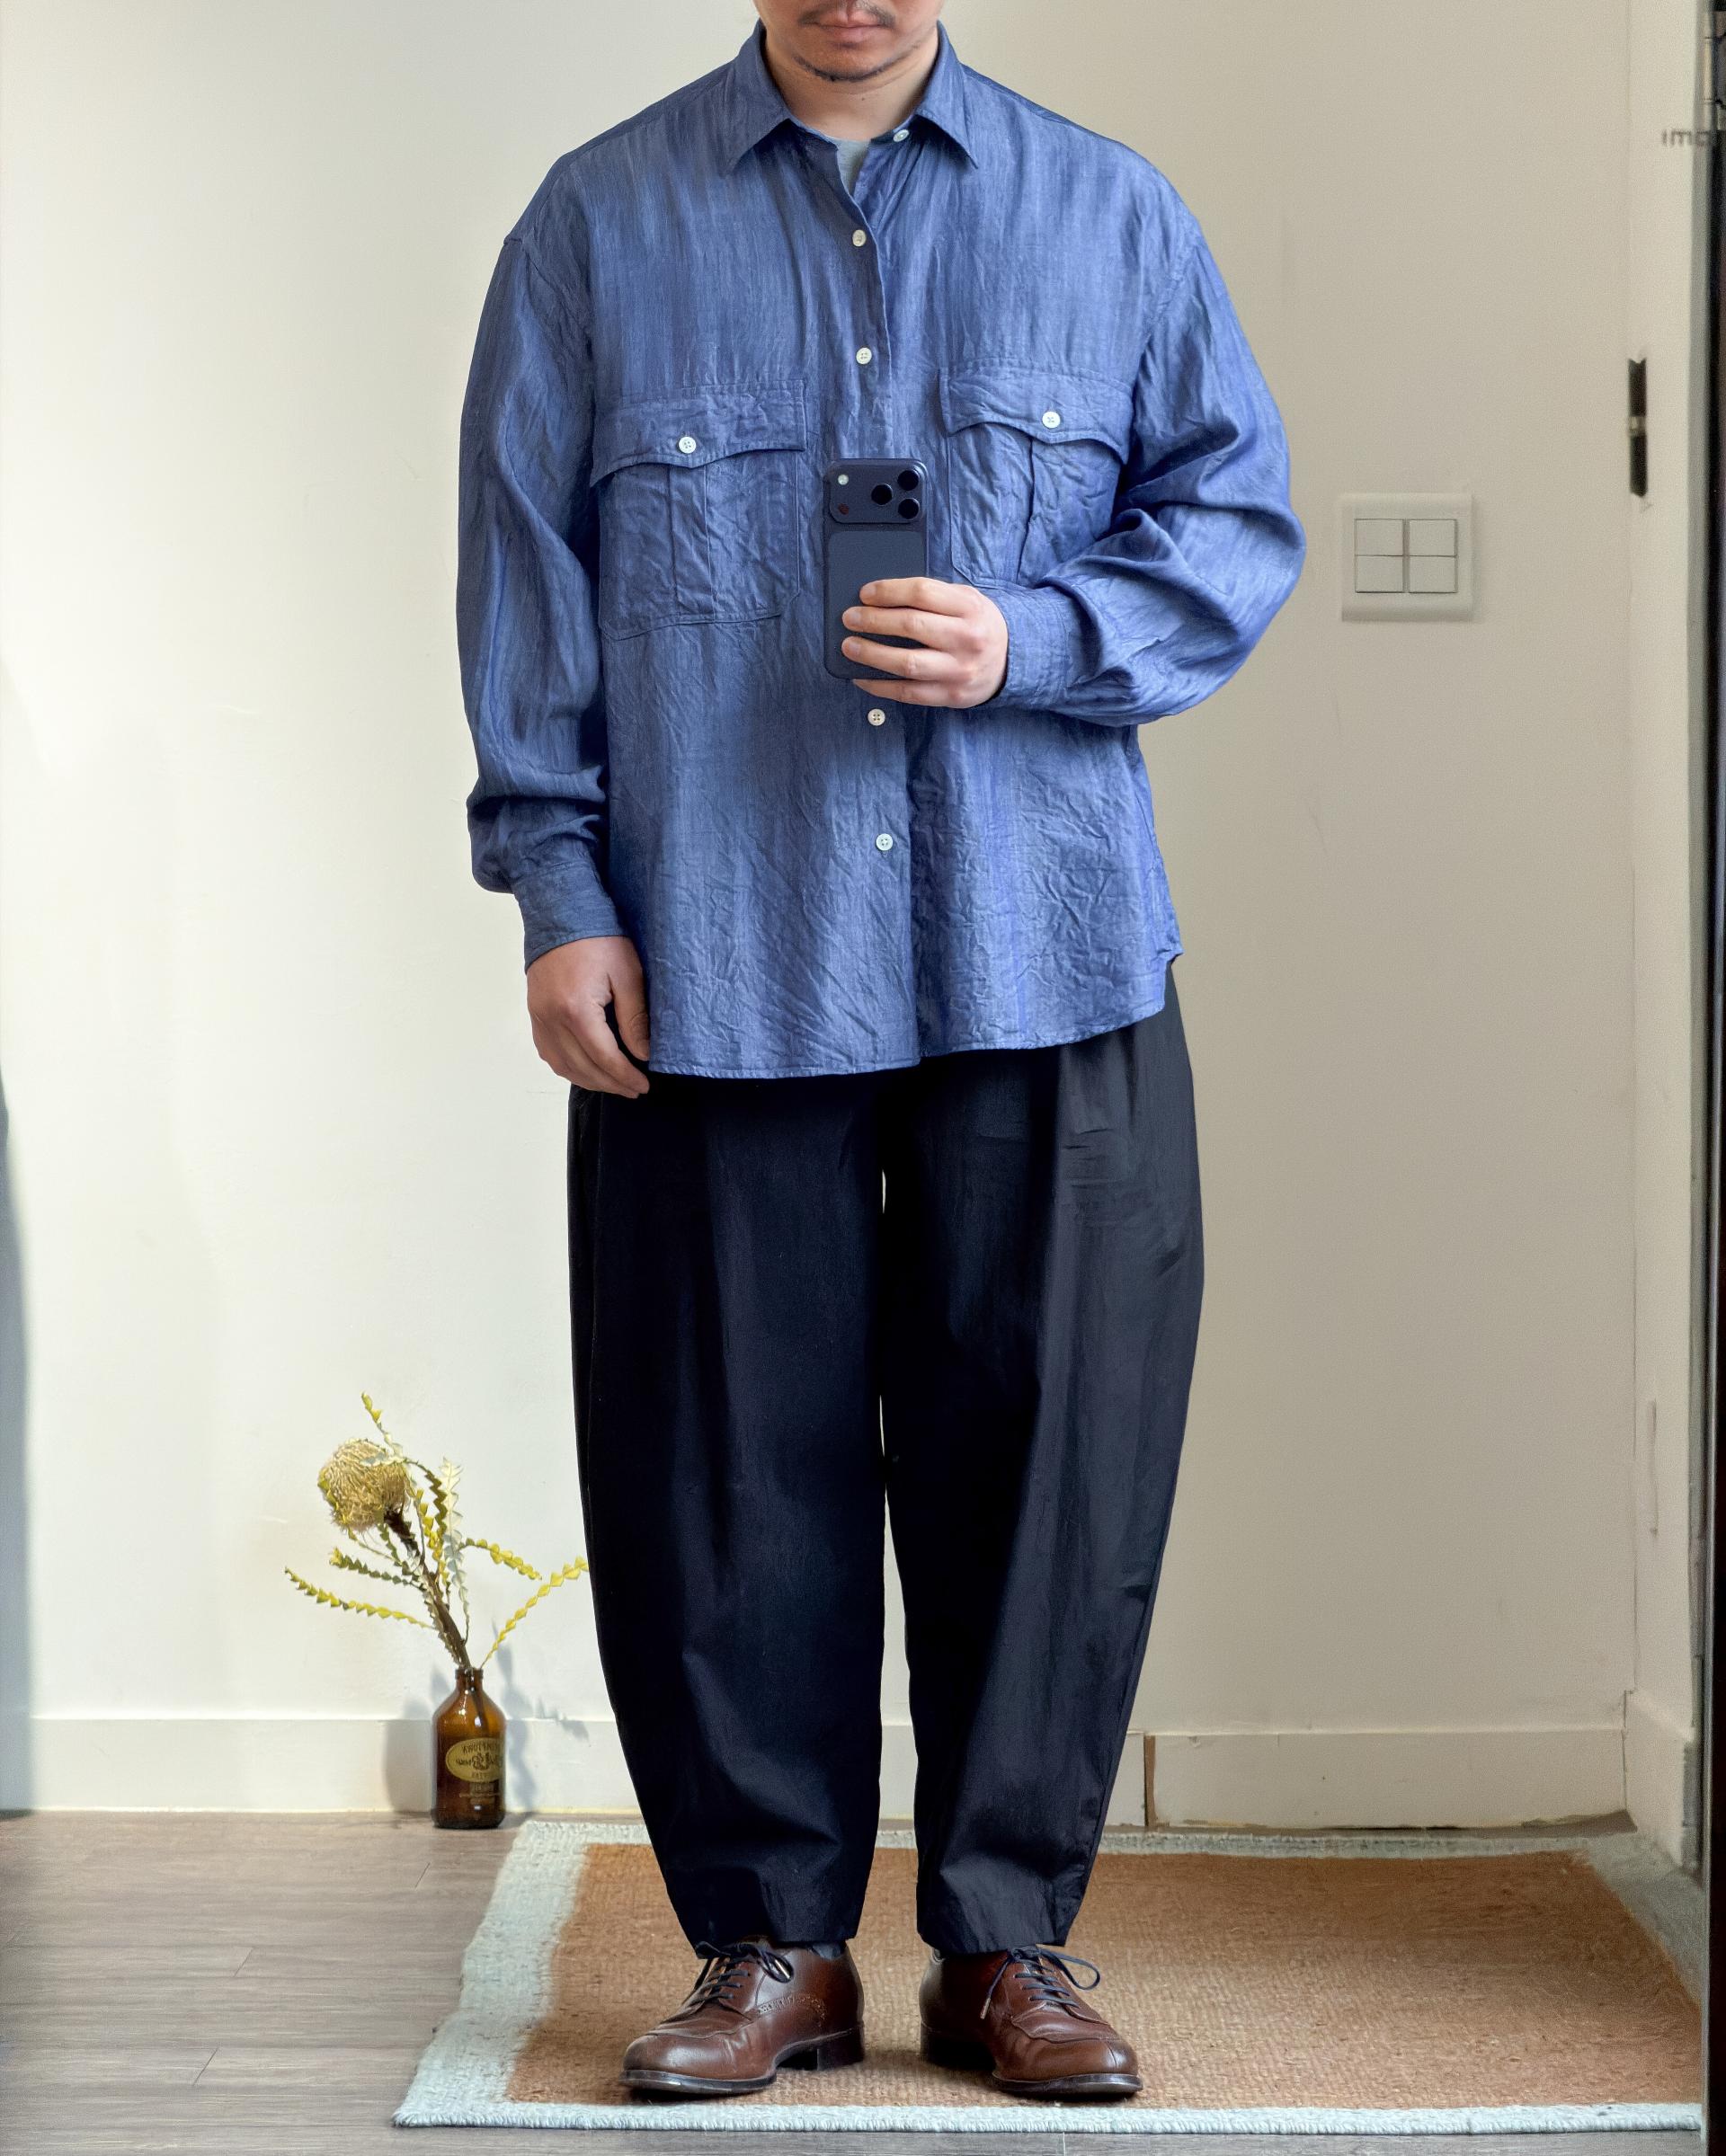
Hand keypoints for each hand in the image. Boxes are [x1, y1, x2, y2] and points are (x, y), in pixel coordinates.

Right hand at [526, 935, 650, 1097]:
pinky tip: (587, 1069)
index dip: (626, 1077)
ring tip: (614, 1084)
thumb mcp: (627, 974)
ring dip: (590, 1081)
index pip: (605, 1058)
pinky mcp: (534, 1014)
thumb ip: (634, 1018)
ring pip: (563, 1066)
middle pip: (583, 1068)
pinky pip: (549, 1053)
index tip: (643, 1086)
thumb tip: (643, 1054)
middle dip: (611, 1084)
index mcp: (576, 1009)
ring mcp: (539, 1018)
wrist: (561, 914)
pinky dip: (569, 1067)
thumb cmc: (598, 939)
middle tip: (634, 1090)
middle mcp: (552, 1019)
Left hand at [841, 577, 1007, 705]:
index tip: (865, 593)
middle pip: (911, 625)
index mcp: (969, 608)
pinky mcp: (950, 696)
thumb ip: (932, 598)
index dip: (889, 591)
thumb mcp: (966, 601)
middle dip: (873, 620)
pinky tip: (861, 676)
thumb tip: (879, 599)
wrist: (1012, 661)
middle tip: (849, 618)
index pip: (922, 592)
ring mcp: (959, 670)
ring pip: (906, 663)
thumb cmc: (977, 625)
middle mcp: (966, 639)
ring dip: (871, 654)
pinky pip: (908, 693)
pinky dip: (879, 685)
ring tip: (849, 646)